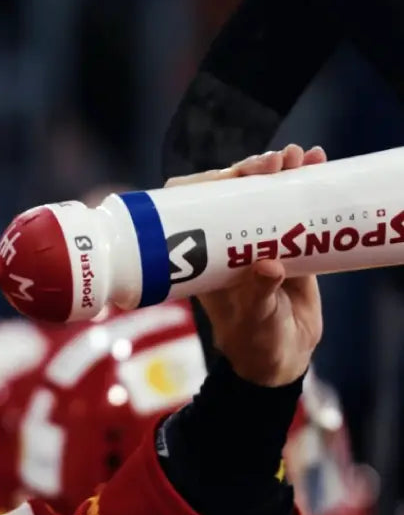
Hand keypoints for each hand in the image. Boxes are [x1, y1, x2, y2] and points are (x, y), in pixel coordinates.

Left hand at [165, 143, 326, 386]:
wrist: (281, 357)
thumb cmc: (255, 343)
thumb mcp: (254, 321)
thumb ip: (259, 296)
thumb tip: (269, 266)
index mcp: (205, 255)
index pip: (196, 207)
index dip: (211, 183)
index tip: (235, 174)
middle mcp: (228, 241)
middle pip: (233, 192)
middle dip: (250, 171)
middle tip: (275, 162)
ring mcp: (257, 239)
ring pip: (263, 194)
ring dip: (280, 171)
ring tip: (300, 156)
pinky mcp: (286, 242)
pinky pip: (293, 206)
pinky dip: (304, 184)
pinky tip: (318, 164)